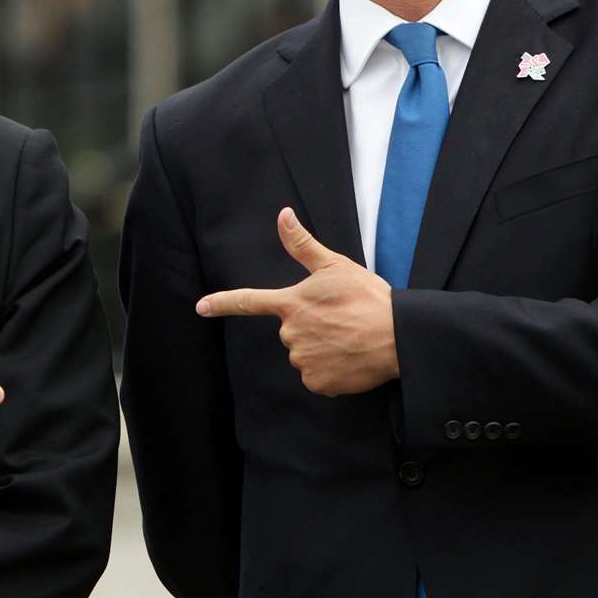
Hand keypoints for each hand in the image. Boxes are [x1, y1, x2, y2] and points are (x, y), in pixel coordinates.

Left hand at [196, 208, 398, 396]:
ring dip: (321, 349)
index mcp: (291, 304)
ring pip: (304, 354)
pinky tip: (349, 358)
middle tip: (340, 320)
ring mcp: (302, 360)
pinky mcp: (317, 382)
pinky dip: (331, 371)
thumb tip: (283, 214)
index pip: (249, 301)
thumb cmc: (367, 298)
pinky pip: (316, 377)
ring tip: (348, 338)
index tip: (200, 307)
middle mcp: (290, 333)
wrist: (397, 336)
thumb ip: (303, 245)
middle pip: (290, 332)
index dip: (222, 303)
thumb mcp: (335, 265)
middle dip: (310, 327)